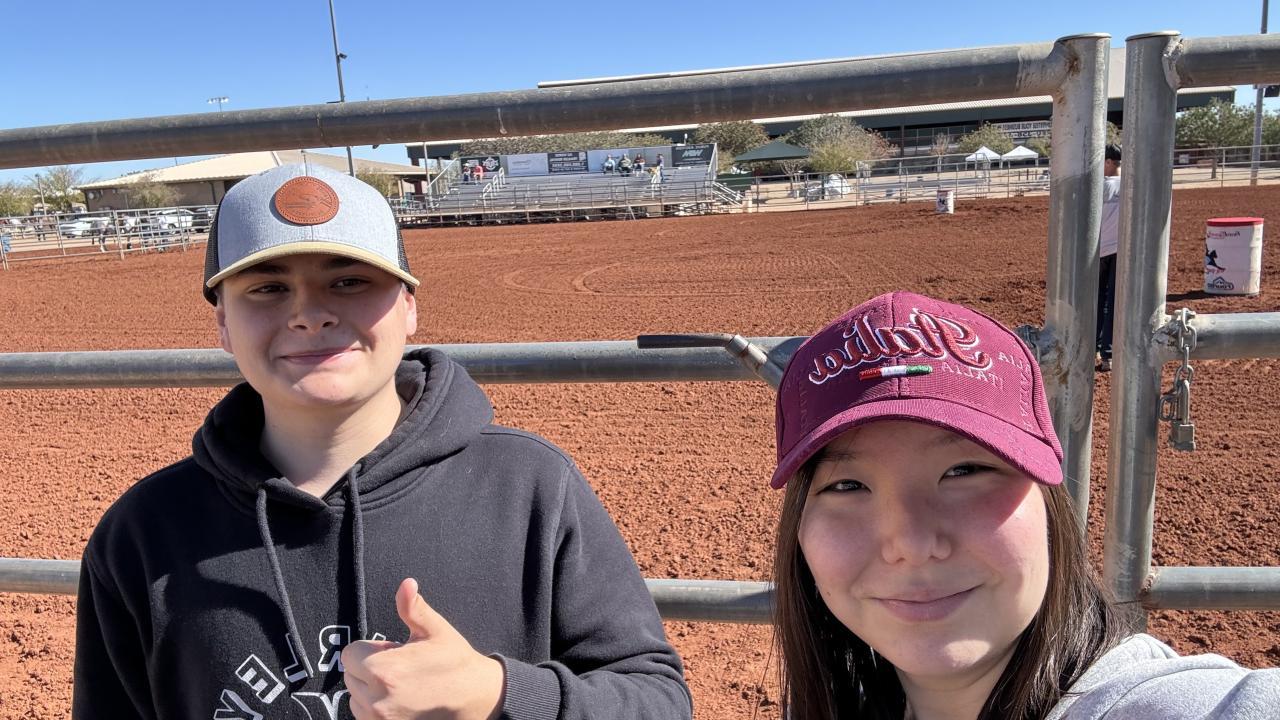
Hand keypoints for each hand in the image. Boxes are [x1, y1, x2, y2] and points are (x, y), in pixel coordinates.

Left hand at [342, 578, 504, 719]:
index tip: (393, 652)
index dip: (370, 649)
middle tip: (399, 667)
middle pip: (350, 675)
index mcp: (383, 669)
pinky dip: (374, 707)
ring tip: (400, 684)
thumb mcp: (435, 630)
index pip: (350, 653)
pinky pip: (363, 715)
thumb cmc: (455, 662)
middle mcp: (376, 698)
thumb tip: (406, 584)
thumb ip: (413, 608)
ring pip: (355, 697)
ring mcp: (379, 719)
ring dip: (369, 689)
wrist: (476, 698)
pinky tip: (399, 699)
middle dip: (368, 668)